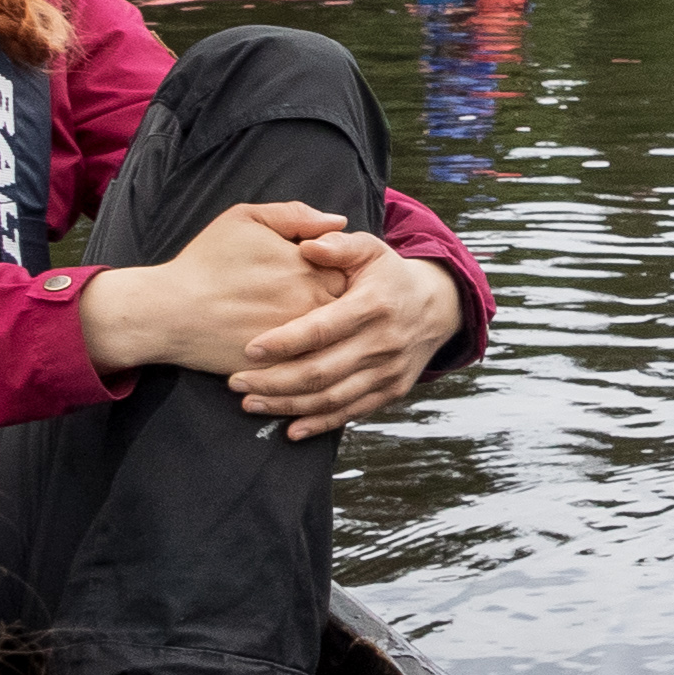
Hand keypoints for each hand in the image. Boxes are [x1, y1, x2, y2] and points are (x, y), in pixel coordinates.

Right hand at [73, 199, 343, 382]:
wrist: (168, 312)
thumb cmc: (205, 262)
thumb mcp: (246, 219)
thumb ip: (296, 215)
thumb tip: (338, 222)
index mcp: (310, 268)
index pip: (354, 271)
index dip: (347, 272)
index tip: (335, 272)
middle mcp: (312, 306)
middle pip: (353, 310)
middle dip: (351, 308)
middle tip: (339, 306)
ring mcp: (300, 342)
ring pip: (339, 343)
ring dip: (337, 338)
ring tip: (325, 330)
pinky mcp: (284, 370)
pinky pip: (316, 369)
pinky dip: (316, 361)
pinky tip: (307, 353)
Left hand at [228, 225, 471, 437]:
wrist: (438, 307)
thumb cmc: (390, 276)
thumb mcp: (371, 250)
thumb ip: (338, 245)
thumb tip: (307, 246)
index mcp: (374, 305)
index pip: (322, 329)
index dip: (284, 342)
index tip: (248, 349)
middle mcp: (383, 342)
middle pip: (321, 372)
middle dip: (273, 381)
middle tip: (236, 382)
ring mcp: (388, 371)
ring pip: (331, 398)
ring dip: (287, 405)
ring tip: (250, 402)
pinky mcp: (391, 391)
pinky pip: (351, 413)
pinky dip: (320, 424)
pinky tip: (290, 429)